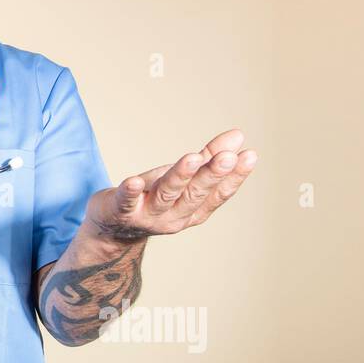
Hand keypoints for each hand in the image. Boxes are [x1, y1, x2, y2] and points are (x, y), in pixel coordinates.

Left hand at [84, 128, 256, 242]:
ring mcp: (148, 215)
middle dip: (211, 175)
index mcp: (193, 209)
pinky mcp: (121, 210)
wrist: (113, 226)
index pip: (217, 193)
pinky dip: (131, 192)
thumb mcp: (184, 177)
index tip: (249, 155)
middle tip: (227, 157)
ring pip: (166, 195)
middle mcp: (174, 216)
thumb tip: (239, 136)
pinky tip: (134, 181)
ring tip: (191, 158)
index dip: (234, 176)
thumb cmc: (154, 196)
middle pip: (195, 194)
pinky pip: (126, 201)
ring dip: (180, 176)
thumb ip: (209, 158)